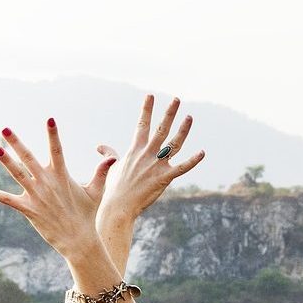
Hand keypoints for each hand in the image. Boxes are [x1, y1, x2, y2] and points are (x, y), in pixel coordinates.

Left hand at [0, 120, 114, 260]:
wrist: (79, 240)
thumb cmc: (87, 215)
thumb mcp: (96, 192)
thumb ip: (101, 173)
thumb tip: (111, 157)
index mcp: (61, 175)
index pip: (57, 149)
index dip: (53, 134)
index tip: (49, 119)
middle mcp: (46, 182)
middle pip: (28, 157)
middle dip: (16, 142)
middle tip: (4, 128)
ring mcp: (36, 195)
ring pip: (17, 174)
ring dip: (5, 161)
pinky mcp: (28, 209)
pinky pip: (7, 199)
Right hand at [96, 95, 205, 226]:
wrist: (119, 206)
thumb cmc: (114, 188)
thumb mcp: (111, 167)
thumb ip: (109, 154)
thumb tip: (100, 147)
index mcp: (135, 150)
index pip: (141, 125)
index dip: (146, 109)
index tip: (151, 96)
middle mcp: (147, 154)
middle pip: (161, 129)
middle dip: (169, 113)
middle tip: (177, 99)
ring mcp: (157, 165)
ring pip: (174, 144)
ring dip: (183, 130)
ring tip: (190, 117)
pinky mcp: (164, 178)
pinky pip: (182, 168)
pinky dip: (193, 160)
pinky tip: (202, 152)